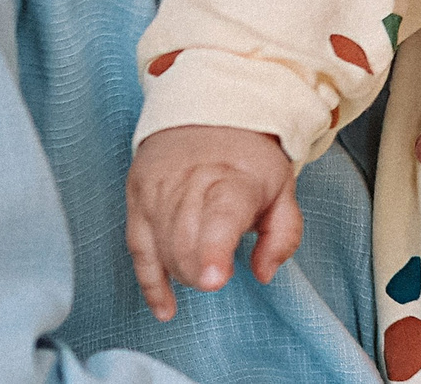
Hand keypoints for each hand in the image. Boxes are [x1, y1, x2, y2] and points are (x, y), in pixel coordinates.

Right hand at [124, 124, 299, 320]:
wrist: (207, 112)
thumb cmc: (249, 159)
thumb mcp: (283, 188)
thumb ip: (283, 234)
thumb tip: (264, 273)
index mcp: (233, 178)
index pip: (220, 216)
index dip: (214, 251)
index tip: (214, 279)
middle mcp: (191, 182)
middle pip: (186, 241)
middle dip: (201, 269)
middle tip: (218, 271)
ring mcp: (159, 191)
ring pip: (162, 247)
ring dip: (182, 271)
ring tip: (201, 270)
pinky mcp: (138, 199)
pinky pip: (138, 250)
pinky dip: (151, 283)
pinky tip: (165, 307)